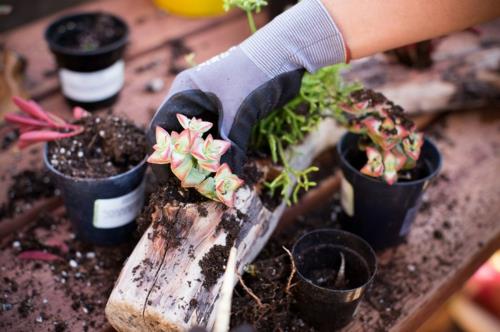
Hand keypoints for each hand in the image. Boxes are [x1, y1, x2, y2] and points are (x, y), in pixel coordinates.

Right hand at [148, 0, 346, 175]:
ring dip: (206, 162)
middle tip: (194, 186)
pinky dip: (223, 155)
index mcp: (185, 93)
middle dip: (186, 163)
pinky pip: (220, 139)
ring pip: (201, 140)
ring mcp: (213, 106)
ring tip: (211, 184)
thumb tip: (227, 184)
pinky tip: (228, 171)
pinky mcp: (231, 113)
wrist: (286, 55)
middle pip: (180, 137)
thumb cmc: (255, 75)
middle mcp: (195, 100)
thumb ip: (231, 148)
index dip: (163, 156)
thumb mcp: (239, 113)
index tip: (168, 181)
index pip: (161, 128)